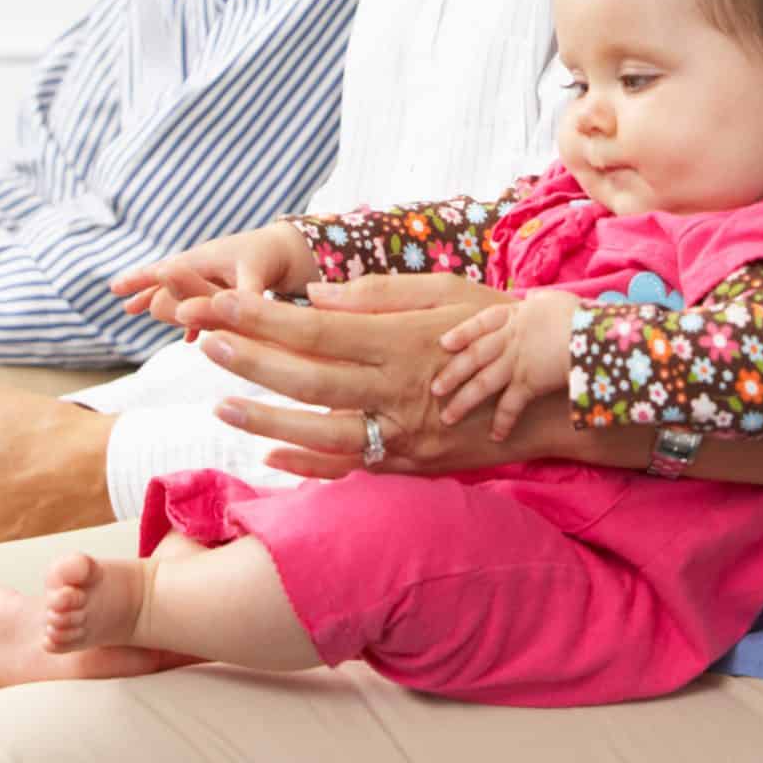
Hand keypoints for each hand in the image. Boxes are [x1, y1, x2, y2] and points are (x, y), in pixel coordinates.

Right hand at [109, 219, 316, 326]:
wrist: (289, 247)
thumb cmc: (271, 256)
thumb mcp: (255, 274)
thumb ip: (240, 294)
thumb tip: (232, 315)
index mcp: (203, 259)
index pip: (163, 270)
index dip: (140, 280)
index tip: (115, 288)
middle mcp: (202, 264)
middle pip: (166, 278)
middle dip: (144, 290)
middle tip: (121, 303)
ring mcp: (212, 273)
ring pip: (179, 289)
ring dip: (162, 302)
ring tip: (139, 312)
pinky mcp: (224, 284)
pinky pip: (199, 299)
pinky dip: (191, 315)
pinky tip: (189, 336)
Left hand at [178, 274, 542, 474]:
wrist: (558, 392)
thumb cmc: (501, 325)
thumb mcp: (448, 293)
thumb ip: (379, 296)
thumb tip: (316, 296)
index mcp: (403, 341)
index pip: (317, 328)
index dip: (263, 318)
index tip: (220, 303)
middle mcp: (399, 391)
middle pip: (310, 379)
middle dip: (251, 360)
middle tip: (203, 339)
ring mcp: (406, 434)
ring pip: (321, 433)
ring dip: (266, 421)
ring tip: (221, 405)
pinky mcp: (414, 464)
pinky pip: (351, 469)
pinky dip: (308, 465)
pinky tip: (271, 455)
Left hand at [434, 289, 578, 439]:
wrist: (591, 333)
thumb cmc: (578, 315)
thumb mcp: (554, 300)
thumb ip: (538, 303)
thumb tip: (534, 299)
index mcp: (515, 316)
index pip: (481, 324)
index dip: (461, 333)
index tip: (444, 343)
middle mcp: (510, 339)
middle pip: (473, 356)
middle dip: (452, 373)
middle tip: (434, 389)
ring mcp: (517, 362)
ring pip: (482, 384)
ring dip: (464, 402)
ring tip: (448, 418)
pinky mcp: (529, 383)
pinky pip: (511, 406)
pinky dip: (503, 422)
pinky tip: (495, 437)